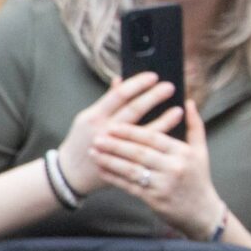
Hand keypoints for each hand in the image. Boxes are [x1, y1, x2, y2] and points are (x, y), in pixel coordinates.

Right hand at [57, 72, 177, 198]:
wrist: (70, 173)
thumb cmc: (81, 140)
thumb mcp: (88, 117)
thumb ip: (106, 100)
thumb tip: (120, 79)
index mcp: (94, 116)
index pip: (118, 95)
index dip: (137, 84)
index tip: (154, 76)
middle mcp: (104, 130)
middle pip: (133, 110)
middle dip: (153, 97)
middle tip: (170, 87)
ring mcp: (115, 148)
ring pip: (143, 132)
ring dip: (164, 120)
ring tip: (179, 111)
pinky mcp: (123, 162)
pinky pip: (146, 150)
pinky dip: (159, 141)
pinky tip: (173, 135)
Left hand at [89, 98, 222, 238]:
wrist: (202, 212)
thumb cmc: (199, 178)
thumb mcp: (201, 151)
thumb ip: (195, 125)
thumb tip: (188, 102)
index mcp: (184, 153)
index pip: (154, 138)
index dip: (132, 132)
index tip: (113, 125)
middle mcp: (174, 168)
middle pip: (139, 153)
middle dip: (116, 145)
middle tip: (97, 137)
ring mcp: (163, 185)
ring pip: (131, 170)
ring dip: (110, 160)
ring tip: (93, 152)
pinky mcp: (154, 200)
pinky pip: (129, 186)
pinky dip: (113, 177)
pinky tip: (101, 170)